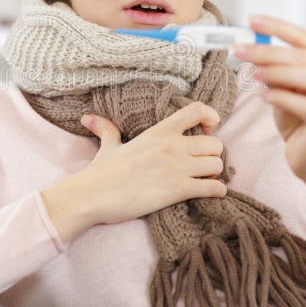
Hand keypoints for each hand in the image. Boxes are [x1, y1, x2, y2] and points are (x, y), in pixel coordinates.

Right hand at [78, 101, 227, 225]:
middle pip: (215, 143)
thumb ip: (107, 129)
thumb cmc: (101, 172)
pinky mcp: (178, 190)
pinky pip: (214, 187)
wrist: (93, 196)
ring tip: (204, 179)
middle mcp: (172, 146)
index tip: (207, 128)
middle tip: (203, 163)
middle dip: (213, 155)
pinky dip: (217, 191)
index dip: (210, 117)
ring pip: (218, 164)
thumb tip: (88, 118)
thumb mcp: (108, 146)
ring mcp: (177, 168)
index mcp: (159, 131)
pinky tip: (210, 193)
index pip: (197, 110)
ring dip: (215, 173)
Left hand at [232, 14, 305, 205]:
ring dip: (276, 71)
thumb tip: (250, 48)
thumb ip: (275, 70)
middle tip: (240, 49)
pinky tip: (263, 96)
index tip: (251, 20)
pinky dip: (281, 97)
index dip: (278, 27)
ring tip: (251, 71)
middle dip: (268, 50)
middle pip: (304, 56)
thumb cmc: (299, 120)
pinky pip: (305, 106)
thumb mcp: (285, 89)